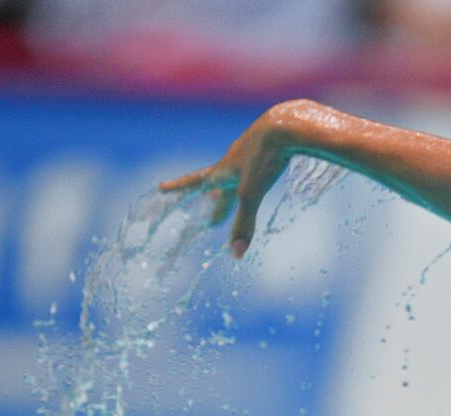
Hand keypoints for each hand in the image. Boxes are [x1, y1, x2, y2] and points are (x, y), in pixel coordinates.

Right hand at [159, 104, 301, 258]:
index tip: (161, 188)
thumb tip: (236, 255)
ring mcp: (254, 150)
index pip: (196, 181)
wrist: (289, 125)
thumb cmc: (264, 158)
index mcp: (224, 168)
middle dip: (216, 202)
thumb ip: (244, 224)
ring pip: (240, 173)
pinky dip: (259, 175)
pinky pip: (261, 164)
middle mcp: (235, 157)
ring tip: (237, 195)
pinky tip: (269, 170)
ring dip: (235, 188)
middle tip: (214, 219)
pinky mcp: (273, 147)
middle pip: (221, 184)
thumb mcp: (252, 194)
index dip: (179, 187)